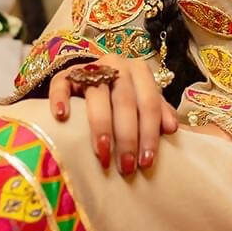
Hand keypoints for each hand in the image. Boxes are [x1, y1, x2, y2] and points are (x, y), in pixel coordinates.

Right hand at [49, 58, 178, 173]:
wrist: (93, 77)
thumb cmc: (123, 97)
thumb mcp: (144, 101)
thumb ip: (159, 112)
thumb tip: (172, 128)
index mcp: (140, 71)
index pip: (149, 103)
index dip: (150, 133)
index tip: (147, 161)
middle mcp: (116, 64)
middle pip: (124, 102)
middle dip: (127, 137)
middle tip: (127, 166)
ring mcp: (89, 67)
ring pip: (97, 96)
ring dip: (101, 126)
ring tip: (102, 153)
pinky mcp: (65, 74)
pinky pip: (61, 84)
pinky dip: (60, 99)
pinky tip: (61, 117)